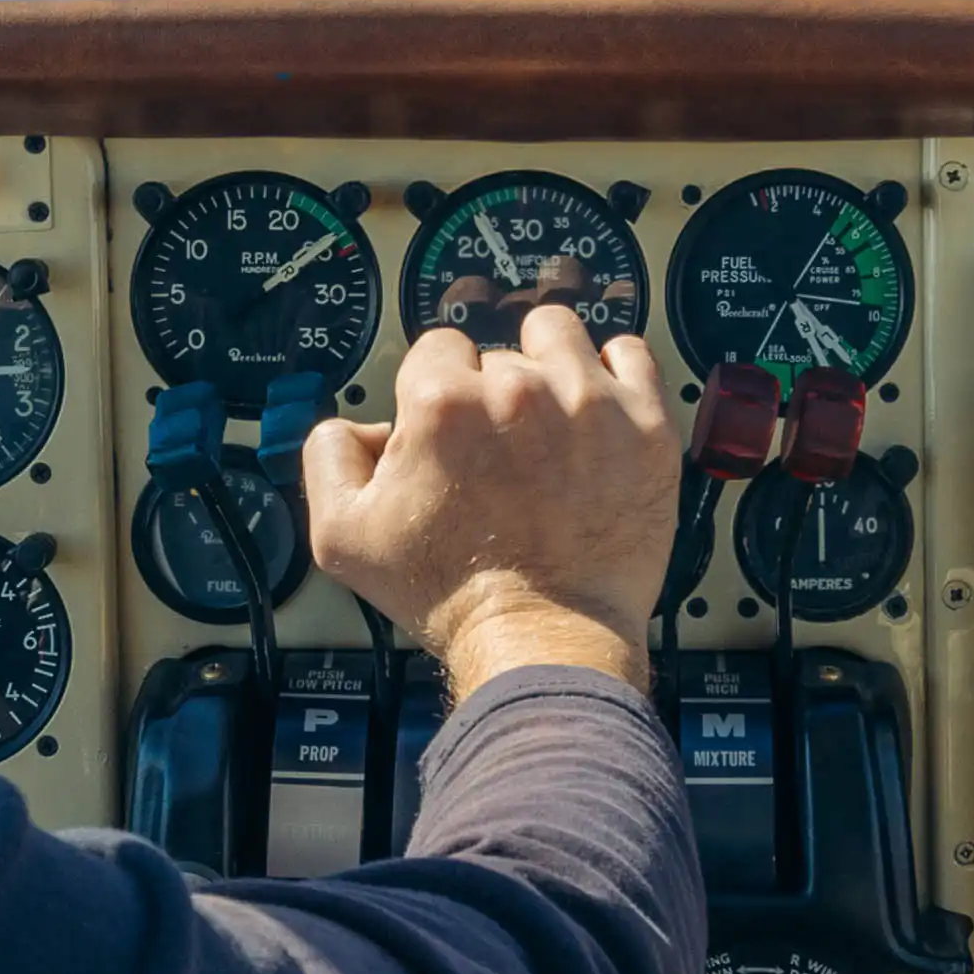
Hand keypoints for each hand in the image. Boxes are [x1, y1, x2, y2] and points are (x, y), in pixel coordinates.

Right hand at [308, 300, 679, 690]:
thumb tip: (358, 426)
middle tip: (498, 448)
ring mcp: (589, 402)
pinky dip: (615, 371)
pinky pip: (631, 355)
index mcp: (444, 403)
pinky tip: (598, 408)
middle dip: (492, 391)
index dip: (437, 391)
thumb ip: (329, 456)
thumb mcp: (342, 537)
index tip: (450, 428)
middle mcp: (518, 388)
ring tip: (548, 416)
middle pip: (498, 351)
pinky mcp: (643, 425)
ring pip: (559, 335)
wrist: (542, 638)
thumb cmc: (450, 594)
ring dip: (548, 364)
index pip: (436, 350)